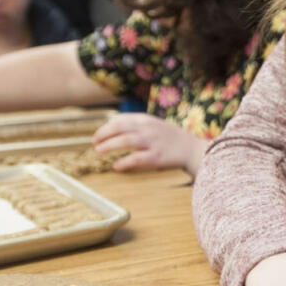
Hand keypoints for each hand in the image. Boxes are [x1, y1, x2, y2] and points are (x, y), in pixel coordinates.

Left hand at [92, 113, 208, 172]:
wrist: (191, 148)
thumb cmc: (168, 138)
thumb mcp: (152, 124)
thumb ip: (134, 123)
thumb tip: (111, 122)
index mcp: (145, 119)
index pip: (120, 119)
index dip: (105, 127)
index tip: (97, 135)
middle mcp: (147, 128)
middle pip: (119, 128)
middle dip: (103, 134)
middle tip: (94, 143)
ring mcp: (152, 142)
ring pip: (126, 140)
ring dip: (109, 145)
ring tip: (98, 151)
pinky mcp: (157, 157)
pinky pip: (137, 158)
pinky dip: (125, 162)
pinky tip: (116, 166)